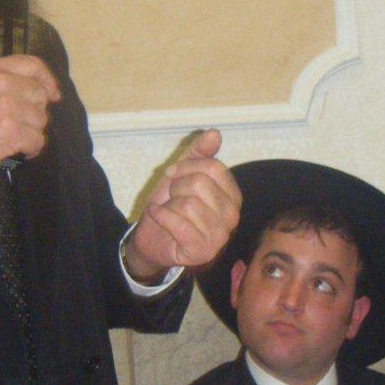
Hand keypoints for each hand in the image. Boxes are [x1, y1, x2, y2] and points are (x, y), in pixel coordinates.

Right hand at [0, 54, 60, 196]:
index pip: (33, 65)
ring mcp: (8, 106)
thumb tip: (42, 90)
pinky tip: (16, 152)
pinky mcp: (12, 131)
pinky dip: (30, 150)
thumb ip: (6, 83)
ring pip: (41, 121)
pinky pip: (38, 141)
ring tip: (11, 139)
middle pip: (41, 96)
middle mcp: (2, 83)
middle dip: (34, 114)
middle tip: (17, 125)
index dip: (48, 80)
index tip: (53, 94)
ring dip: (31, 133)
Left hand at [125, 130, 240, 280]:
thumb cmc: (170, 206)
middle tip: (171, 198)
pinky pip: (178, 223)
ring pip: (188, 203)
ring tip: (169, 212)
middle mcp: (232, 217)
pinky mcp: (203, 251)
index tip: (172, 175)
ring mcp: (220, 237)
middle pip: (200, 183)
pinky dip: (160, 215)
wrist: (152, 239)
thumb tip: (215, 132)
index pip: (214, 167)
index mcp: (232, 196)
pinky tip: (158, 217)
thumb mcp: (180, 174)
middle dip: (176, 187)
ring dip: (169, 205)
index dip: (186, 166)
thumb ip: (198, 153)